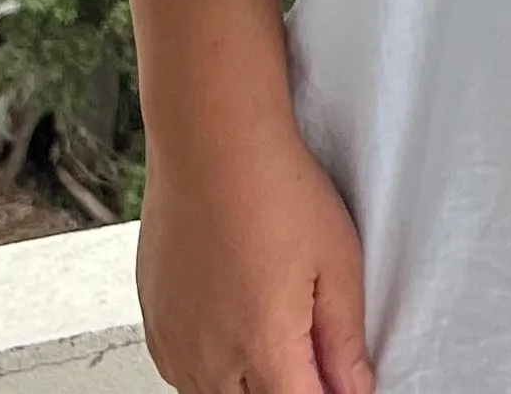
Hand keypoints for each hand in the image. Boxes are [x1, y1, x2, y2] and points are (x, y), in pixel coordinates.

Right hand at [137, 116, 375, 393]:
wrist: (212, 141)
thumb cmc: (276, 187)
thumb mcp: (338, 260)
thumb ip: (345, 338)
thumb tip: (356, 389)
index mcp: (263, 347)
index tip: (338, 380)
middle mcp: (211, 358)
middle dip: (287, 388)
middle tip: (309, 356)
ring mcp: (175, 342)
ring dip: (247, 383)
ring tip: (270, 332)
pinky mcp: (154, 321)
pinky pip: (181, 372)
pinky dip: (209, 368)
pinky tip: (232, 330)